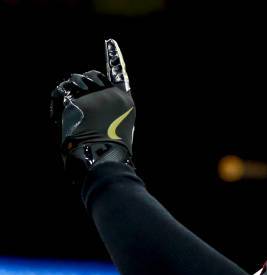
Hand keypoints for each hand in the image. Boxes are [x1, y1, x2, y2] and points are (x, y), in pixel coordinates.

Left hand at [51, 39, 135, 182]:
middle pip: (92, 75)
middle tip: (78, 99)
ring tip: (71, 109)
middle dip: (82, 83)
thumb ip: (108, 110)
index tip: (110, 42)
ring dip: (70, 90)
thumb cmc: (109, 149)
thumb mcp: (118, 127)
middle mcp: (112, 94)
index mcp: (125, 101)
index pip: (119, 73)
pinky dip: (57, 99)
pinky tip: (60, 111)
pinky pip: (62, 91)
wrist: (102, 158)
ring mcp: (95, 96)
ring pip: (75, 80)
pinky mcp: (78, 101)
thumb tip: (86, 97)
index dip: (115, 56)